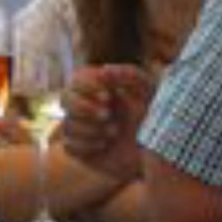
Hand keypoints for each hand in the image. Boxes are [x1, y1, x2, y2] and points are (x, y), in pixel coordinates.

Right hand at [61, 64, 153, 182]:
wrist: (157, 151)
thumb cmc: (153, 116)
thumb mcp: (147, 90)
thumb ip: (128, 74)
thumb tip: (104, 69)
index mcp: (98, 89)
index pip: (77, 79)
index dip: (87, 85)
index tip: (108, 95)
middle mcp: (86, 107)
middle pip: (65, 99)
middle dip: (84, 107)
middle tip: (107, 114)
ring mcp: (81, 129)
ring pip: (67, 124)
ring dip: (91, 128)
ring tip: (114, 133)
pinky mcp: (80, 149)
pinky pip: (69, 145)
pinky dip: (86, 144)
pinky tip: (104, 145)